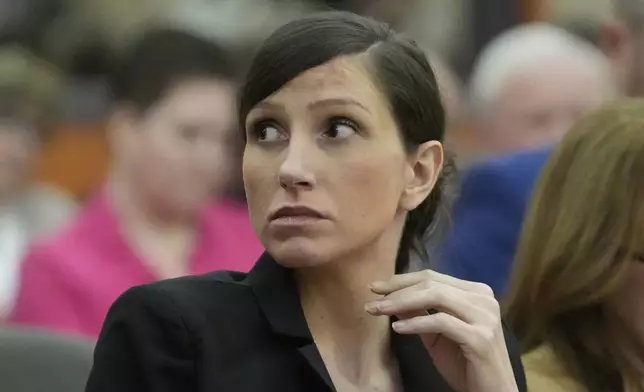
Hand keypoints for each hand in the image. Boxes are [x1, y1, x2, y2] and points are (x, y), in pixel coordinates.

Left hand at [364, 270, 516, 391]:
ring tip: (379, 310)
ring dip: (402, 302)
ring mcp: (484, 316)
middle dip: (397, 289)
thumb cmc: (465, 364)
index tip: (375, 287)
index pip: (432, 277)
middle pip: (432, 283)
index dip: (401, 280)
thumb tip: (391, 296)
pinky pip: (441, 322)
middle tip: (371, 298)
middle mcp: (483, 298)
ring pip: (436, 297)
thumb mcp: (436, 335)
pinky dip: (416, 323)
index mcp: (475, 293)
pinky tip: (397, 328)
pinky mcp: (480, 337)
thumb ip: (419, 313)